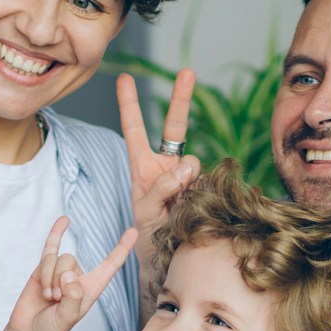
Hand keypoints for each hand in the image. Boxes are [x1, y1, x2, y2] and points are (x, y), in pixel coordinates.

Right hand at [5, 216, 137, 330]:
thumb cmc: (51, 330)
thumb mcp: (66, 318)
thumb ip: (72, 296)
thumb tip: (68, 274)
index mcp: (90, 289)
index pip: (110, 266)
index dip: (121, 249)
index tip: (132, 231)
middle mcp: (77, 278)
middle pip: (70, 261)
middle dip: (58, 280)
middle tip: (54, 301)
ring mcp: (59, 273)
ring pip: (55, 259)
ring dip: (47, 278)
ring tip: (46, 297)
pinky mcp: (42, 270)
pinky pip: (50, 248)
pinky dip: (56, 233)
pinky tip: (64, 220)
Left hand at [117, 71, 201, 234]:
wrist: (168, 258)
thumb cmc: (148, 233)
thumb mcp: (145, 211)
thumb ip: (161, 187)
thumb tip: (186, 166)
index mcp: (143, 166)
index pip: (135, 130)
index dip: (129, 104)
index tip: (124, 78)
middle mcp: (167, 165)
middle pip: (175, 126)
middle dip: (181, 98)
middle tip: (187, 72)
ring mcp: (189, 175)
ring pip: (193, 164)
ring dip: (185, 181)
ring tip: (175, 208)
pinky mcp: (206, 187)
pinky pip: (206, 184)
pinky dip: (199, 196)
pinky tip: (190, 210)